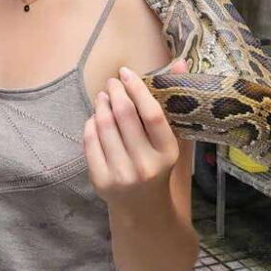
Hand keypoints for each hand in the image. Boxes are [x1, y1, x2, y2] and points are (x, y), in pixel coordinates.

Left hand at [84, 60, 185, 208]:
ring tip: (104, 96)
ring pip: (104, 125)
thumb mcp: (173, 139)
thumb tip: (180, 61)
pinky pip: (90, 141)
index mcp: (168, 153)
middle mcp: (146, 166)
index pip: (152, 114)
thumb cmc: (159, 165)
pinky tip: (96, 116)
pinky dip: (91, 122)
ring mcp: (122, 174)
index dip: (137, 88)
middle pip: (124, 115)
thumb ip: (174, 101)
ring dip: (101, 104)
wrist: (143, 209)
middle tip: (112, 82)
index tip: (126, 72)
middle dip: (115, 91)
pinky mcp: (100, 181)